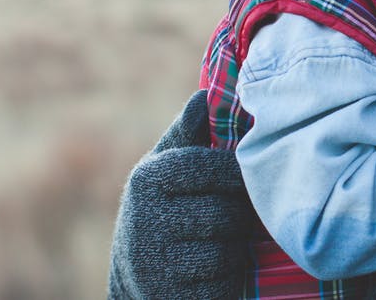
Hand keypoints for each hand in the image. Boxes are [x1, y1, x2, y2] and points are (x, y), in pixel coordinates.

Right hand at [107, 90, 251, 299]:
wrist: (136, 274)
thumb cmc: (165, 208)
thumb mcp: (168, 167)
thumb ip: (189, 134)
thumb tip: (205, 95)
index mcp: (149, 177)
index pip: (217, 168)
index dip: (237, 177)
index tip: (239, 182)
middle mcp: (145, 218)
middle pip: (228, 213)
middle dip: (238, 218)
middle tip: (230, 219)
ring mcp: (154, 262)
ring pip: (229, 250)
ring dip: (234, 250)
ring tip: (218, 244)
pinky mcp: (168, 294)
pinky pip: (223, 282)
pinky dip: (226, 278)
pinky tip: (211, 271)